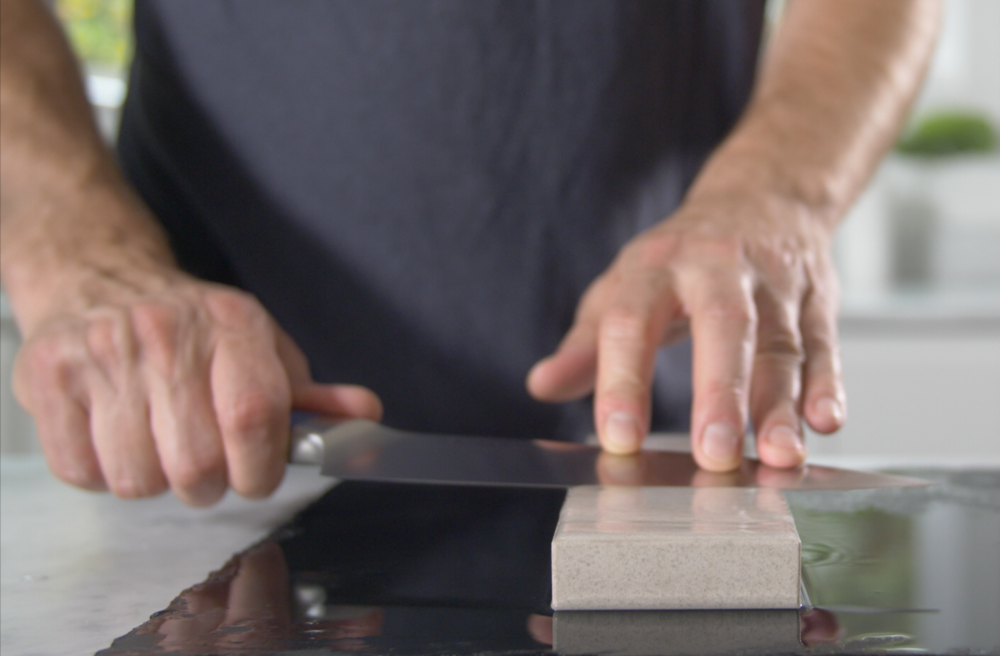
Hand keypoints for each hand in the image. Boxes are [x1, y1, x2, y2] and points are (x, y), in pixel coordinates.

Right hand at [12, 264, 381, 505]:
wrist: (99, 277)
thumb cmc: (193, 328)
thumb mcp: (261, 349)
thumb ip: (312, 396)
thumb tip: (365, 416)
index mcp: (232, 325)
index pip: (255, 417)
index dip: (260, 468)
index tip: (256, 473)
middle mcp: (166, 333)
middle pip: (196, 465)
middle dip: (207, 482)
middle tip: (202, 458)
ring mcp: (102, 353)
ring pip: (137, 479)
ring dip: (153, 479)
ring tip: (155, 440)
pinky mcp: (48, 376)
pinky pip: (82, 472)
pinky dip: (101, 473)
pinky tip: (114, 435)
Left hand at [528, 191, 844, 470]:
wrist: (761, 197)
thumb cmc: (678, 261)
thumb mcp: (621, 289)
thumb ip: (585, 344)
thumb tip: (541, 386)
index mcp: (655, 266)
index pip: (632, 322)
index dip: (622, 381)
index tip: (619, 437)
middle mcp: (717, 268)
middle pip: (723, 326)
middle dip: (720, 392)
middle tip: (713, 453)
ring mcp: (773, 283)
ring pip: (780, 343)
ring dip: (781, 403)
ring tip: (777, 454)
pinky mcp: (816, 300)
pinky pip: (824, 343)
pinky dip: (827, 384)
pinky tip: (825, 422)